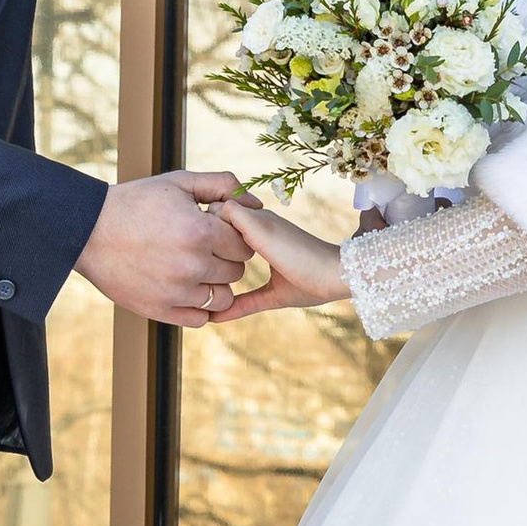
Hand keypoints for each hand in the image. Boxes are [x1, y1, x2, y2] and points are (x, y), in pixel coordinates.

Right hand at [76, 170, 252, 327]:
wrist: (89, 230)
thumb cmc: (137, 202)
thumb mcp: (179, 182)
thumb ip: (223, 186)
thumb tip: (256, 203)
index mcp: (200, 231)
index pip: (244, 245)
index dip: (233, 237)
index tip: (214, 231)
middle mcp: (191, 264)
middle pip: (235, 272)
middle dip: (224, 259)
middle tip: (202, 248)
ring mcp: (176, 291)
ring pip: (222, 298)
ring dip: (214, 284)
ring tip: (193, 268)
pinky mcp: (159, 310)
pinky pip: (200, 318)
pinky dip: (197, 306)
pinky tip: (183, 287)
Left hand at [207, 194, 352, 317]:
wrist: (337, 274)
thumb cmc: (312, 283)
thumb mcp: (272, 295)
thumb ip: (244, 303)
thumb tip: (215, 317)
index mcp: (261, 232)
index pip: (224, 221)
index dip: (207, 236)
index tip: (198, 260)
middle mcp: (258, 219)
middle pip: (213, 212)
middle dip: (198, 233)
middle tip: (190, 258)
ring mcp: (258, 219)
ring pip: (214, 208)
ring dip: (203, 230)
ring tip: (200, 257)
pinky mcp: (258, 223)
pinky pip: (223, 210)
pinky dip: (211, 229)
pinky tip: (209, 255)